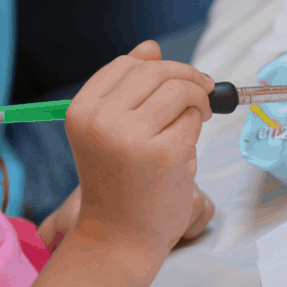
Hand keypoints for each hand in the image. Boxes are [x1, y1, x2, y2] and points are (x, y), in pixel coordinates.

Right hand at [63, 39, 215, 252]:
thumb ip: (128, 89)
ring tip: (198, 117)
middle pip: (156, 71)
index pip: (127, 65)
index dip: (158, 66)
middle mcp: (101, 120)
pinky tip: (186, 146)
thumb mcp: (109, 130)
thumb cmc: (116, 183)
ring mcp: (131, 137)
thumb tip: (151, 48)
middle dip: (187, 77)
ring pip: (179, 91)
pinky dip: (197, 129)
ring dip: (197, 100)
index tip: (179, 79)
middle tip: (203, 93)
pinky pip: (192, 121)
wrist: (117, 237)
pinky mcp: (163, 154)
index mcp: (82, 110)